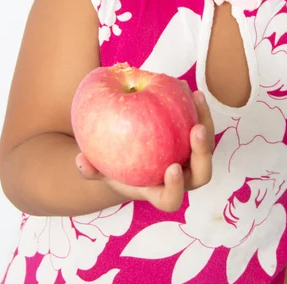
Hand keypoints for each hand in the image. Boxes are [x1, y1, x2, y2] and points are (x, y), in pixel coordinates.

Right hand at [76, 90, 214, 211]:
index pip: (171, 198)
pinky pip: (200, 122)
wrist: (127, 155)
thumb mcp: (100, 167)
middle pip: (201, 174)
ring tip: (195, 98)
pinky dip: (196, 107)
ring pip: (206, 145)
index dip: (175, 187)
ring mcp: (189, 157)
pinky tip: (187, 88)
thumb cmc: (113, 165)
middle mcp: (180, 177)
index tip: (171, 169)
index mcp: (159, 191)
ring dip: (204, 122)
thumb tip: (80, 161)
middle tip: (195, 131)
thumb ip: (90, 168)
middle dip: (201, 154)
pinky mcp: (192, 138)